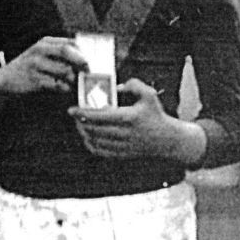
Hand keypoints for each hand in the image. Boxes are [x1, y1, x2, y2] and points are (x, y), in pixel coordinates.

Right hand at [0, 36, 83, 97]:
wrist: (5, 81)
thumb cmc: (31, 69)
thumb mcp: (43, 56)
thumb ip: (61, 55)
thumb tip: (87, 61)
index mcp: (45, 42)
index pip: (70, 42)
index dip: (85, 51)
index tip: (96, 61)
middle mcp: (39, 50)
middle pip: (67, 51)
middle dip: (82, 62)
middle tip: (90, 72)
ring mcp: (35, 64)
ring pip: (64, 71)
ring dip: (75, 80)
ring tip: (78, 85)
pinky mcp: (34, 80)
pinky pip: (57, 85)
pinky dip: (65, 89)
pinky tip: (66, 91)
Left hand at [74, 81, 201, 161]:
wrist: (167, 139)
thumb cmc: (156, 115)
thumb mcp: (149, 95)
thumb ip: (134, 85)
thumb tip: (116, 88)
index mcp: (129, 117)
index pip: (100, 116)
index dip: (83, 113)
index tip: (72, 110)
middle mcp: (124, 133)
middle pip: (95, 129)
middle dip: (81, 122)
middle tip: (75, 116)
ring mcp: (123, 145)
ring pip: (96, 141)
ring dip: (85, 133)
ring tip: (81, 125)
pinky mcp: (123, 154)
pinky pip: (101, 152)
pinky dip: (91, 145)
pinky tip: (88, 138)